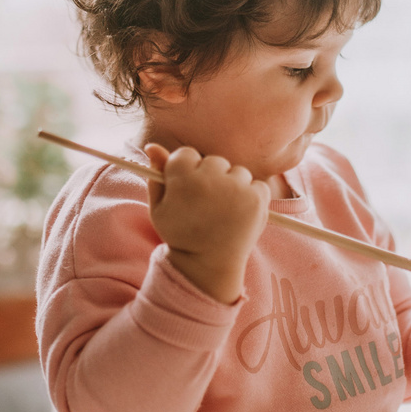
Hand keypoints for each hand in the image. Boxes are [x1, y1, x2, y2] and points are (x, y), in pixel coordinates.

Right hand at [144, 143, 269, 303]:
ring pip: (237, 172)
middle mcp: (211, 178)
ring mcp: (236, 187)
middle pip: (214, 161)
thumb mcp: (160, 208)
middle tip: (207, 205)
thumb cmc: (181, 234)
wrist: (208, 265)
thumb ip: (156, 176)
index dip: (187, 172)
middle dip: (212, 178)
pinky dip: (252, 197)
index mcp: (183, 178)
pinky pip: (257, 185)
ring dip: (233, 187)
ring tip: (224, 212)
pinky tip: (239, 215)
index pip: (186, 154)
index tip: (189, 190)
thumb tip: (152, 146)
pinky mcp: (257, 198)